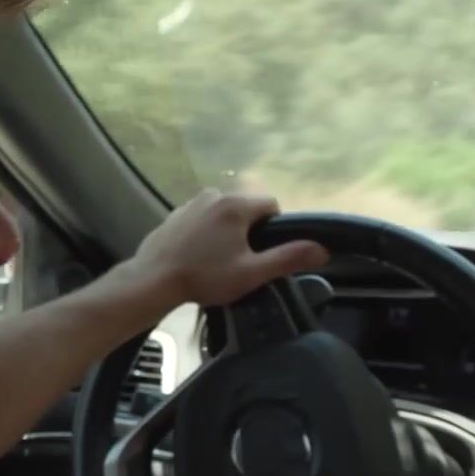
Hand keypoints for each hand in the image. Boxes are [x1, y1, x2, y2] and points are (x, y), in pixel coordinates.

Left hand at [132, 189, 329, 307]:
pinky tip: (197, 256)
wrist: (152, 280)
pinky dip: (206, 232)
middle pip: (246, 208)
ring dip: (227, 231)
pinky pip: (201, 219)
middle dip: (249, 230)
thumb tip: (322, 249)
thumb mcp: (252, 272)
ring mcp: (189, 203)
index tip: (263, 253)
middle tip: (240, 260)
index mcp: (234, 205)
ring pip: (222, 214)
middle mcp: (212, 195)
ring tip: (218, 260)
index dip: (274, 229)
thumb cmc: (204, 276)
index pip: (271, 205)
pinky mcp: (173, 215)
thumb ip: (288, 258)